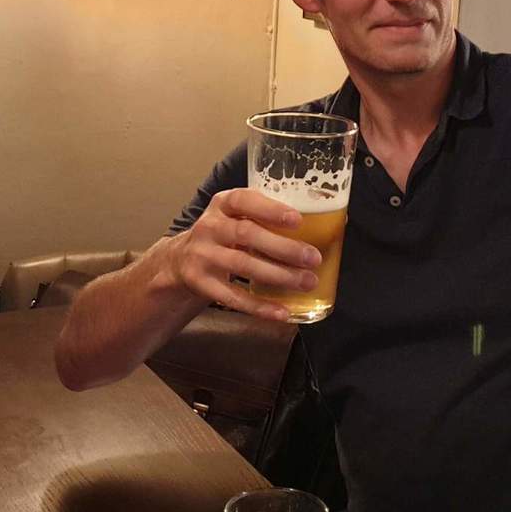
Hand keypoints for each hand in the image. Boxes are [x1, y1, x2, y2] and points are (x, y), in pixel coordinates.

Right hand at [162, 188, 317, 321]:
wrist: (181, 260)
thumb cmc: (225, 234)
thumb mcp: (236, 216)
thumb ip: (267, 216)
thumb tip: (329, 222)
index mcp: (222, 204)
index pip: (243, 199)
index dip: (270, 209)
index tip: (297, 220)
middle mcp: (209, 227)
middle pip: (246, 234)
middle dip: (283, 247)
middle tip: (313, 258)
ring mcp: (202, 255)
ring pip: (243, 265)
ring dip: (278, 275)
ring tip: (307, 282)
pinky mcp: (201, 283)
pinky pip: (233, 297)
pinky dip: (259, 306)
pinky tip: (282, 312)